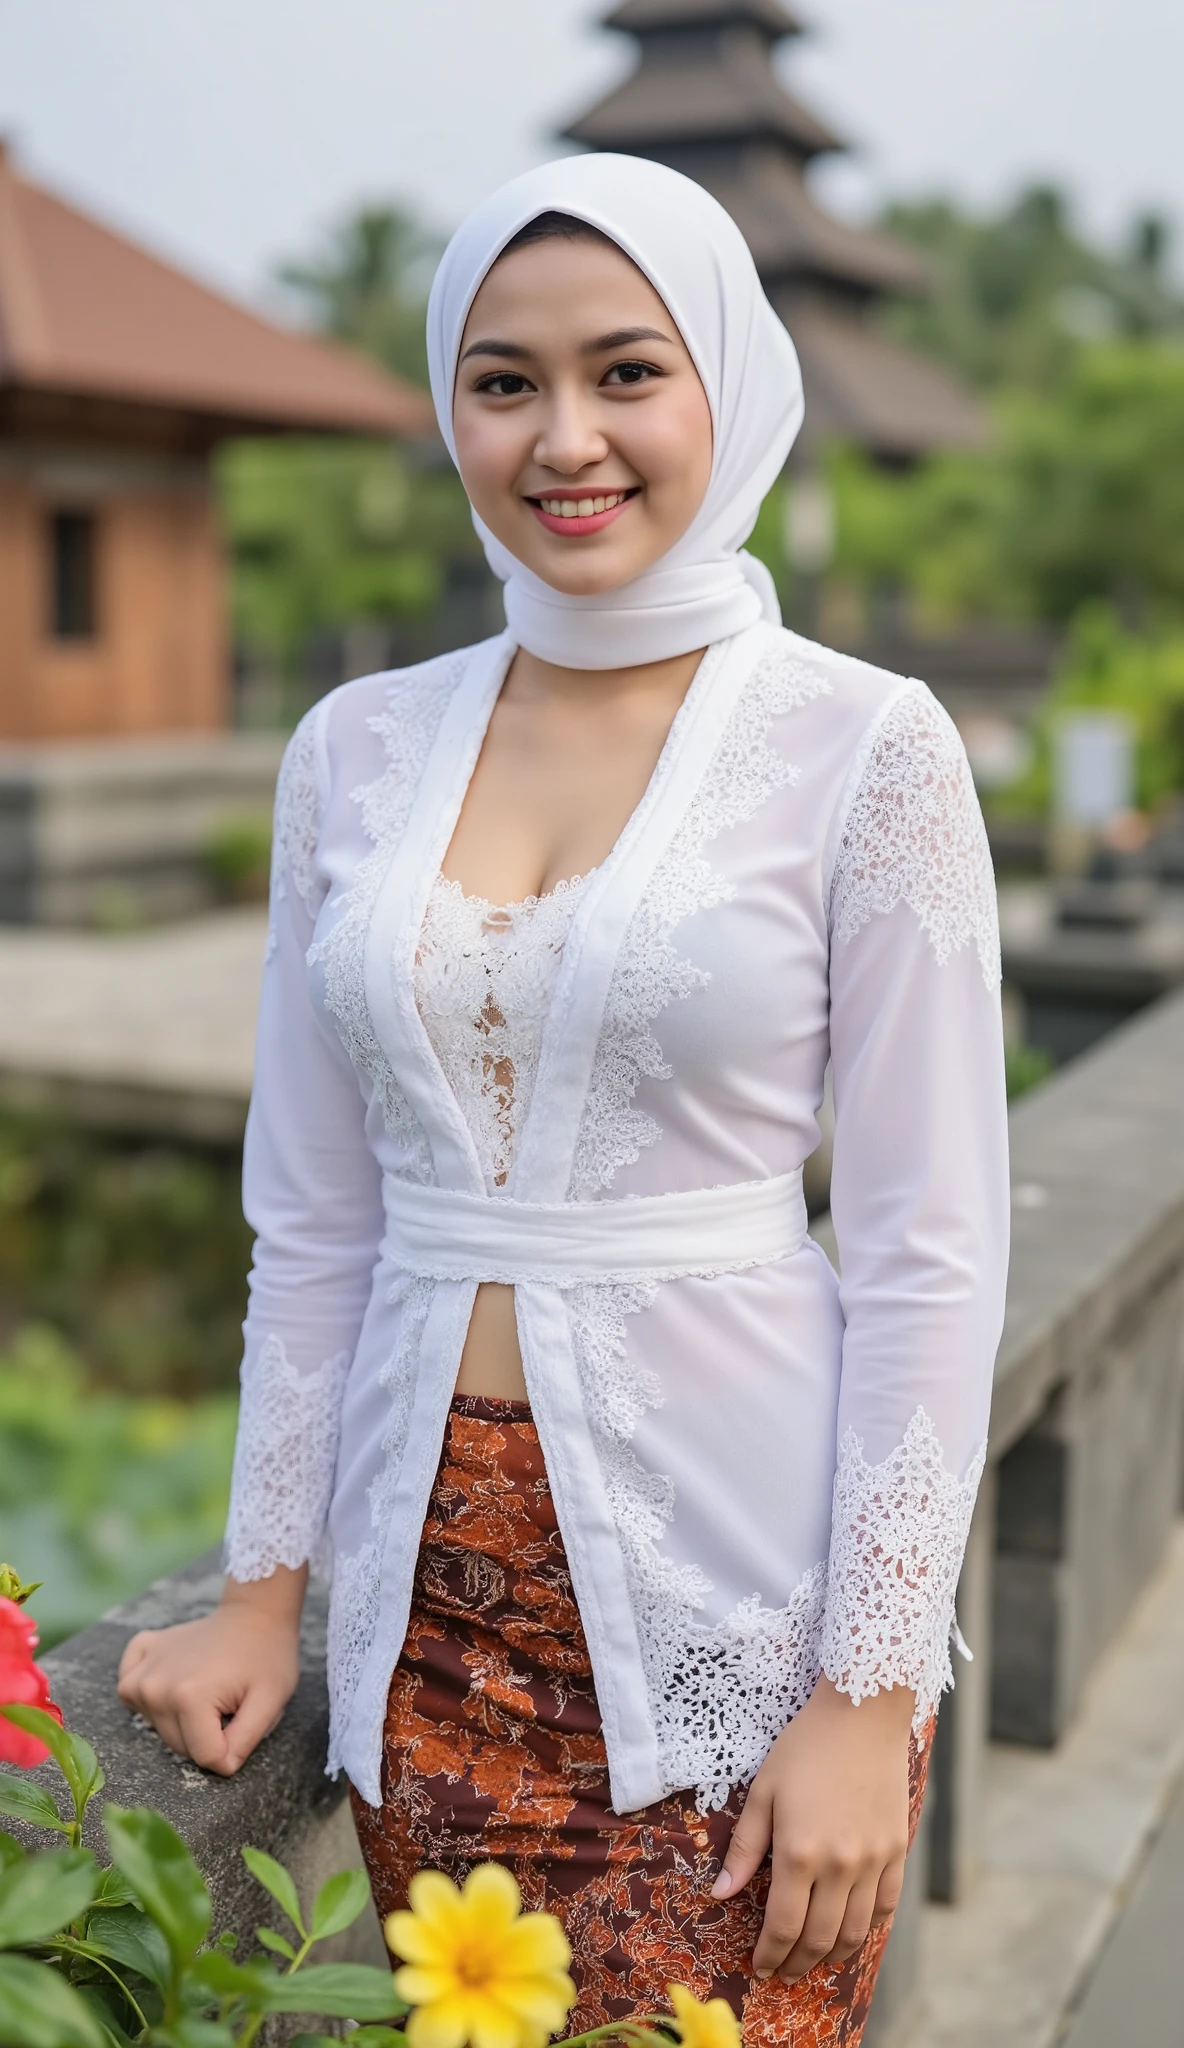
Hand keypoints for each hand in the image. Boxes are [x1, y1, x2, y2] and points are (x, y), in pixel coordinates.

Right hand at [116, 1567, 306, 1776]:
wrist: (255, 1612)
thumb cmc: (267, 1657)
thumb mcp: (271, 1703)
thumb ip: (245, 1742)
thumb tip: (222, 1768)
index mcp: (190, 1697)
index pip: (206, 1756)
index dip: (231, 1749)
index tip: (244, 1721)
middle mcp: (156, 1686)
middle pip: (180, 1745)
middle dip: (208, 1735)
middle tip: (229, 1703)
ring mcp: (142, 1669)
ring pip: (158, 1726)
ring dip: (182, 1719)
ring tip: (208, 1690)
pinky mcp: (138, 1651)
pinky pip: (129, 1689)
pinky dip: (148, 1694)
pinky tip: (171, 1682)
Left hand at [711, 1676, 913, 1982]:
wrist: (862, 1713)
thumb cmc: (805, 1746)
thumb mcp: (763, 1791)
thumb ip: (746, 1849)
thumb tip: (721, 1893)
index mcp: (800, 1852)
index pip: (784, 1926)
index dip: (770, 1954)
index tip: (760, 1966)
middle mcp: (840, 1865)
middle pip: (820, 1938)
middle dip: (798, 1963)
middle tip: (784, 1971)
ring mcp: (873, 1860)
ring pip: (854, 1931)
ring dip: (832, 1955)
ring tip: (814, 1960)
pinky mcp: (897, 1850)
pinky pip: (885, 1906)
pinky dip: (868, 1929)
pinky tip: (851, 1932)